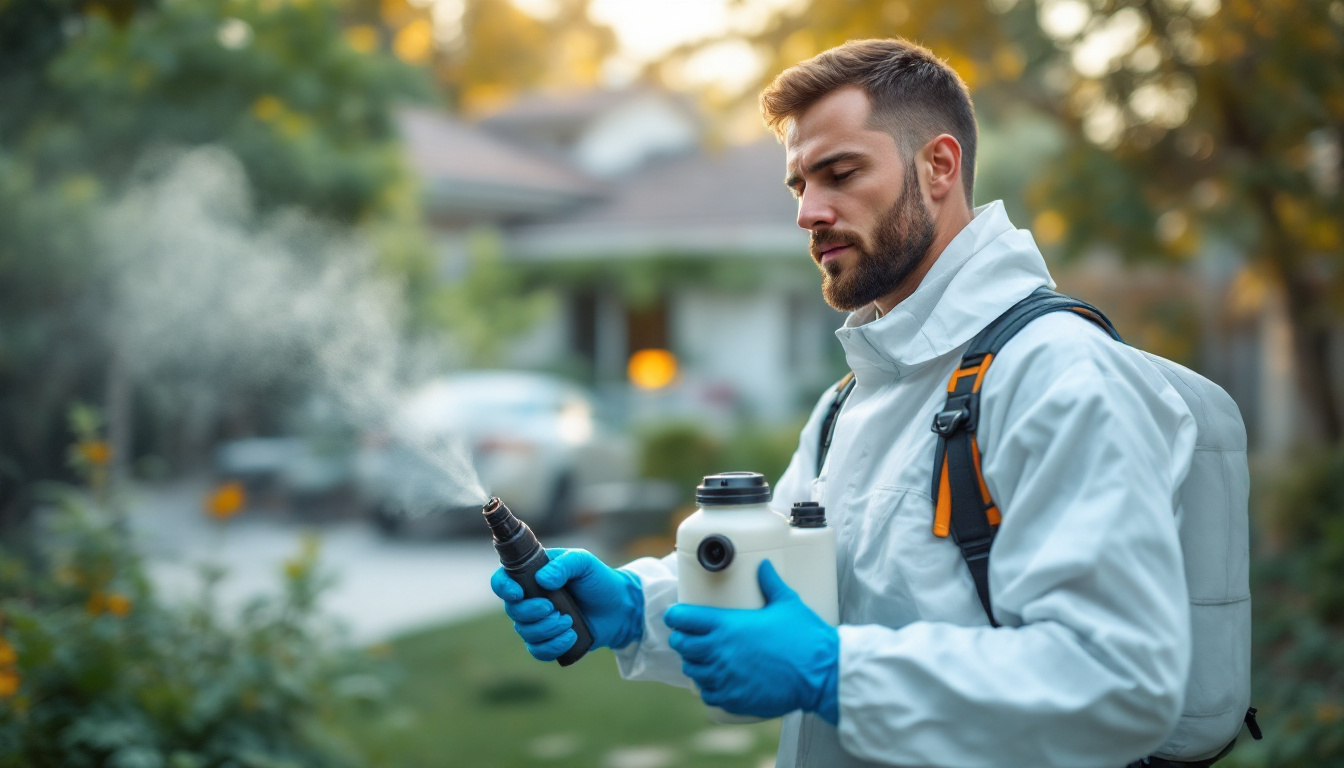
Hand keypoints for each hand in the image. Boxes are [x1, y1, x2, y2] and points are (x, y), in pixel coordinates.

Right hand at [490, 548, 643, 661]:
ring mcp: (540, 622)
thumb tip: (543, 580)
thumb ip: (564, 564)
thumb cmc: (599, 580)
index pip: (503, 580)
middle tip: (554, 608)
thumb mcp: (584, 562)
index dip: (503, 587)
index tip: (518, 594)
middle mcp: (532, 599)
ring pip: (525, 633)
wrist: (620, 607)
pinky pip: (538, 651)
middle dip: (532, 612)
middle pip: (513, 611)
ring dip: (546, 629)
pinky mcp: (550, 641)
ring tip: (569, 621)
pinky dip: (553, 646)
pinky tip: (570, 636)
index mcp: (533, 575)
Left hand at [663, 559, 838, 723]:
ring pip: (692, 671)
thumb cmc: (804, 637)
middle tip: (691, 637)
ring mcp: (724, 677)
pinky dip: (710, 688)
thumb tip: (764, 566)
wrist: (821, 673)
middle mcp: (719, 651)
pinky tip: (719, 682)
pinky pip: (708, 695)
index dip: (676, 616)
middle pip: (681, 645)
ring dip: (695, 664)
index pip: (683, 619)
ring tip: (706, 660)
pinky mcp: (733, 699)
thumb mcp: (786, 603)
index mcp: (727, 625)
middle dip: (683, 640)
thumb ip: (770, 583)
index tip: (677, 616)